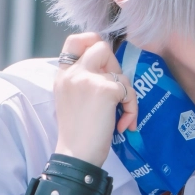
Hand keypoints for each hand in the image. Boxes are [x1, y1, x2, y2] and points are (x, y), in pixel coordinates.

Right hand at [52, 33, 137, 165]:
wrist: (76, 154)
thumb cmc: (78, 133)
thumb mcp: (72, 99)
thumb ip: (84, 80)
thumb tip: (110, 71)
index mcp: (63, 75)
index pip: (75, 41)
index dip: (93, 42)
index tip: (104, 62)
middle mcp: (73, 73)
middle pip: (102, 47)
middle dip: (115, 67)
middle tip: (116, 91)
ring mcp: (88, 79)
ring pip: (120, 72)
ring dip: (127, 93)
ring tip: (121, 115)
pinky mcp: (105, 90)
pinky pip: (128, 91)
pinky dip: (132, 108)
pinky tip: (123, 124)